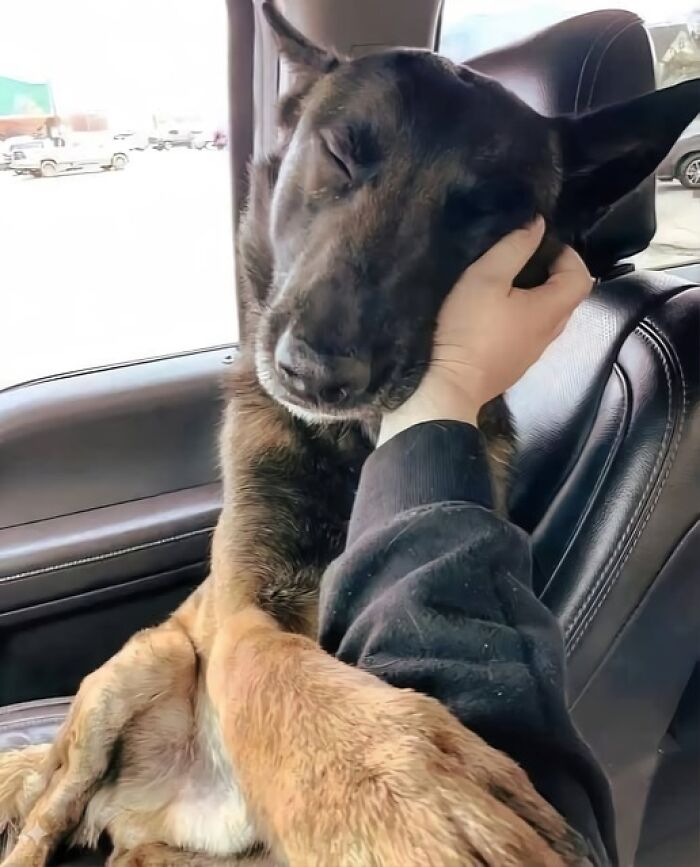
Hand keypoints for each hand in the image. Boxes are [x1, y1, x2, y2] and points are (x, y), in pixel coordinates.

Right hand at [379, 216, 592, 444]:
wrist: (453, 384)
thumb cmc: (470, 329)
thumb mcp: (486, 278)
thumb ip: (514, 248)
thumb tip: (538, 226)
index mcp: (551, 309)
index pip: (581, 277)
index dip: (568, 255)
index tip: (541, 246)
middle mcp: (551, 332)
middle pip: (569, 298)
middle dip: (555, 274)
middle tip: (526, 260)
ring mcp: (535, 352)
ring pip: (551, 317)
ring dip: (540, 297)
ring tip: (511, 284)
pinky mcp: (517, 364)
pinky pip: (533, 333)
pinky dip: (527, 316)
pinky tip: (499, 314)